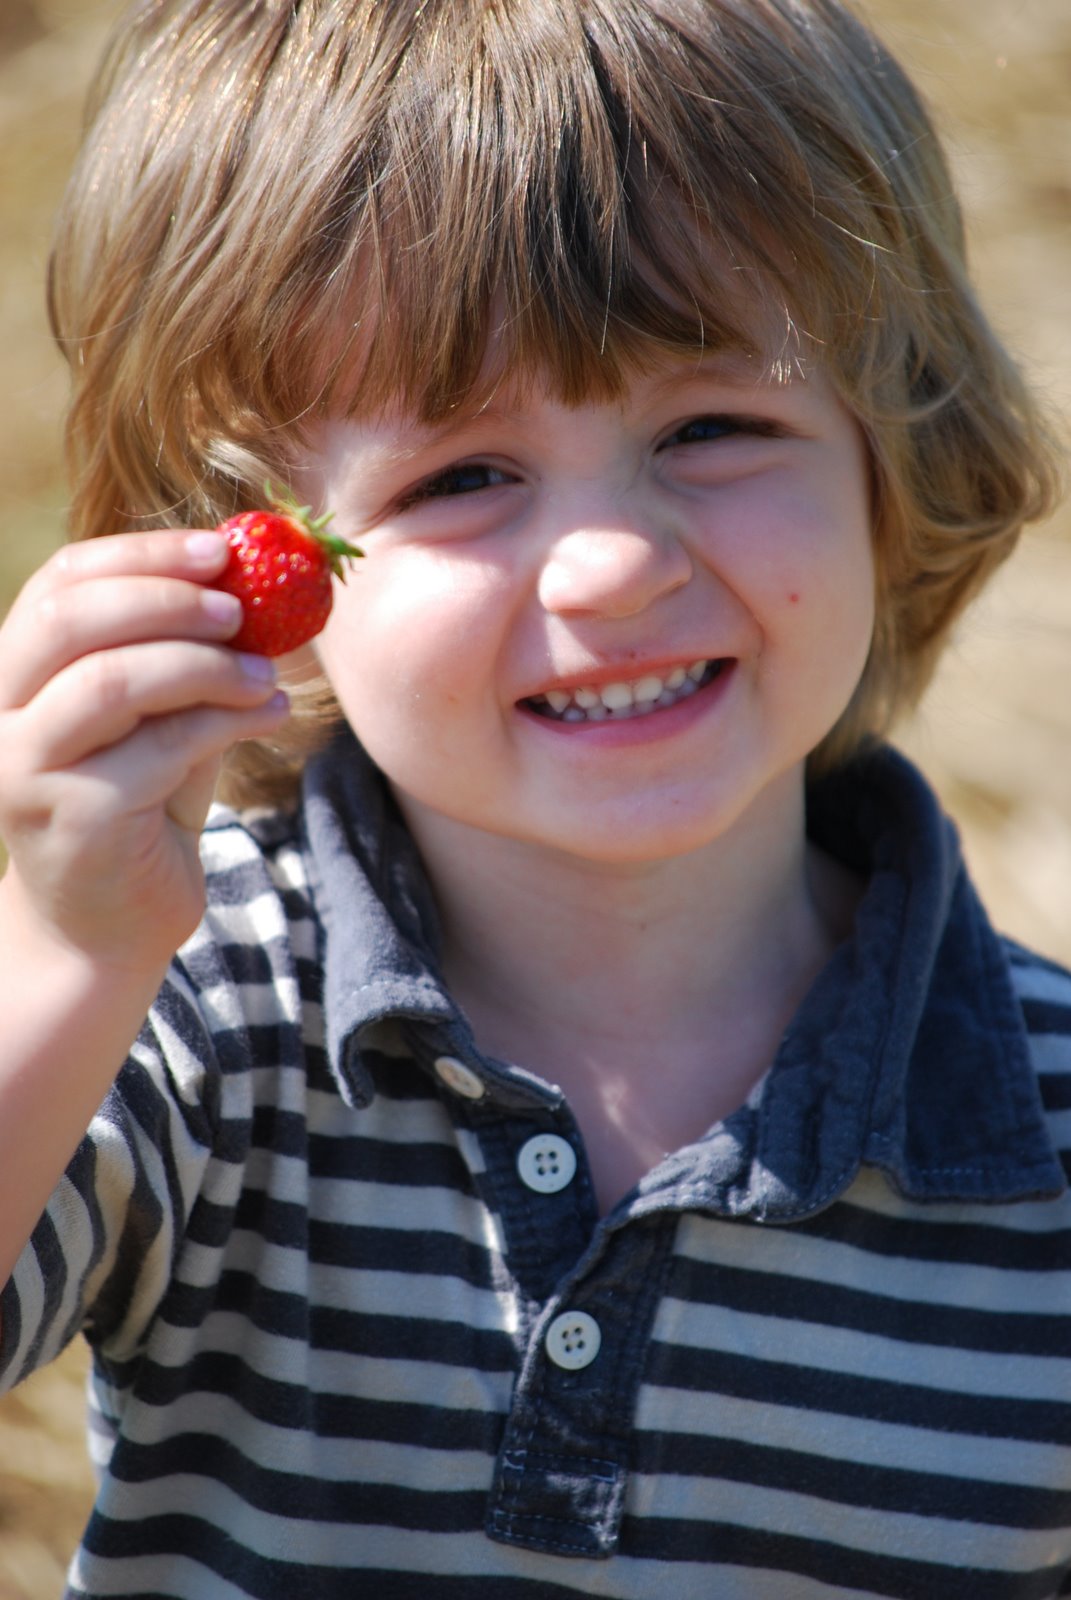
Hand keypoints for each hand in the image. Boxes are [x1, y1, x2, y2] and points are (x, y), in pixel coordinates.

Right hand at [0, 530, 288, 973]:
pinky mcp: (72, 816)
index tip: (221, 548)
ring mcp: (27, 766)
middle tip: (242, 608)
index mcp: (16, 674)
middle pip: (71, 619)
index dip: (141, 554)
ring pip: (113, 680)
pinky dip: (227, 720)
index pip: (61, 583)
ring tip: (265, 674)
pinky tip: (270, 714)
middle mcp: (1, 714)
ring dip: (205, 665)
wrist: (109, 930)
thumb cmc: (140, 813)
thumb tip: (260, 587)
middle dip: (167, 598)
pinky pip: (160, 747)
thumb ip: (185, 660)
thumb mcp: (161, 720)